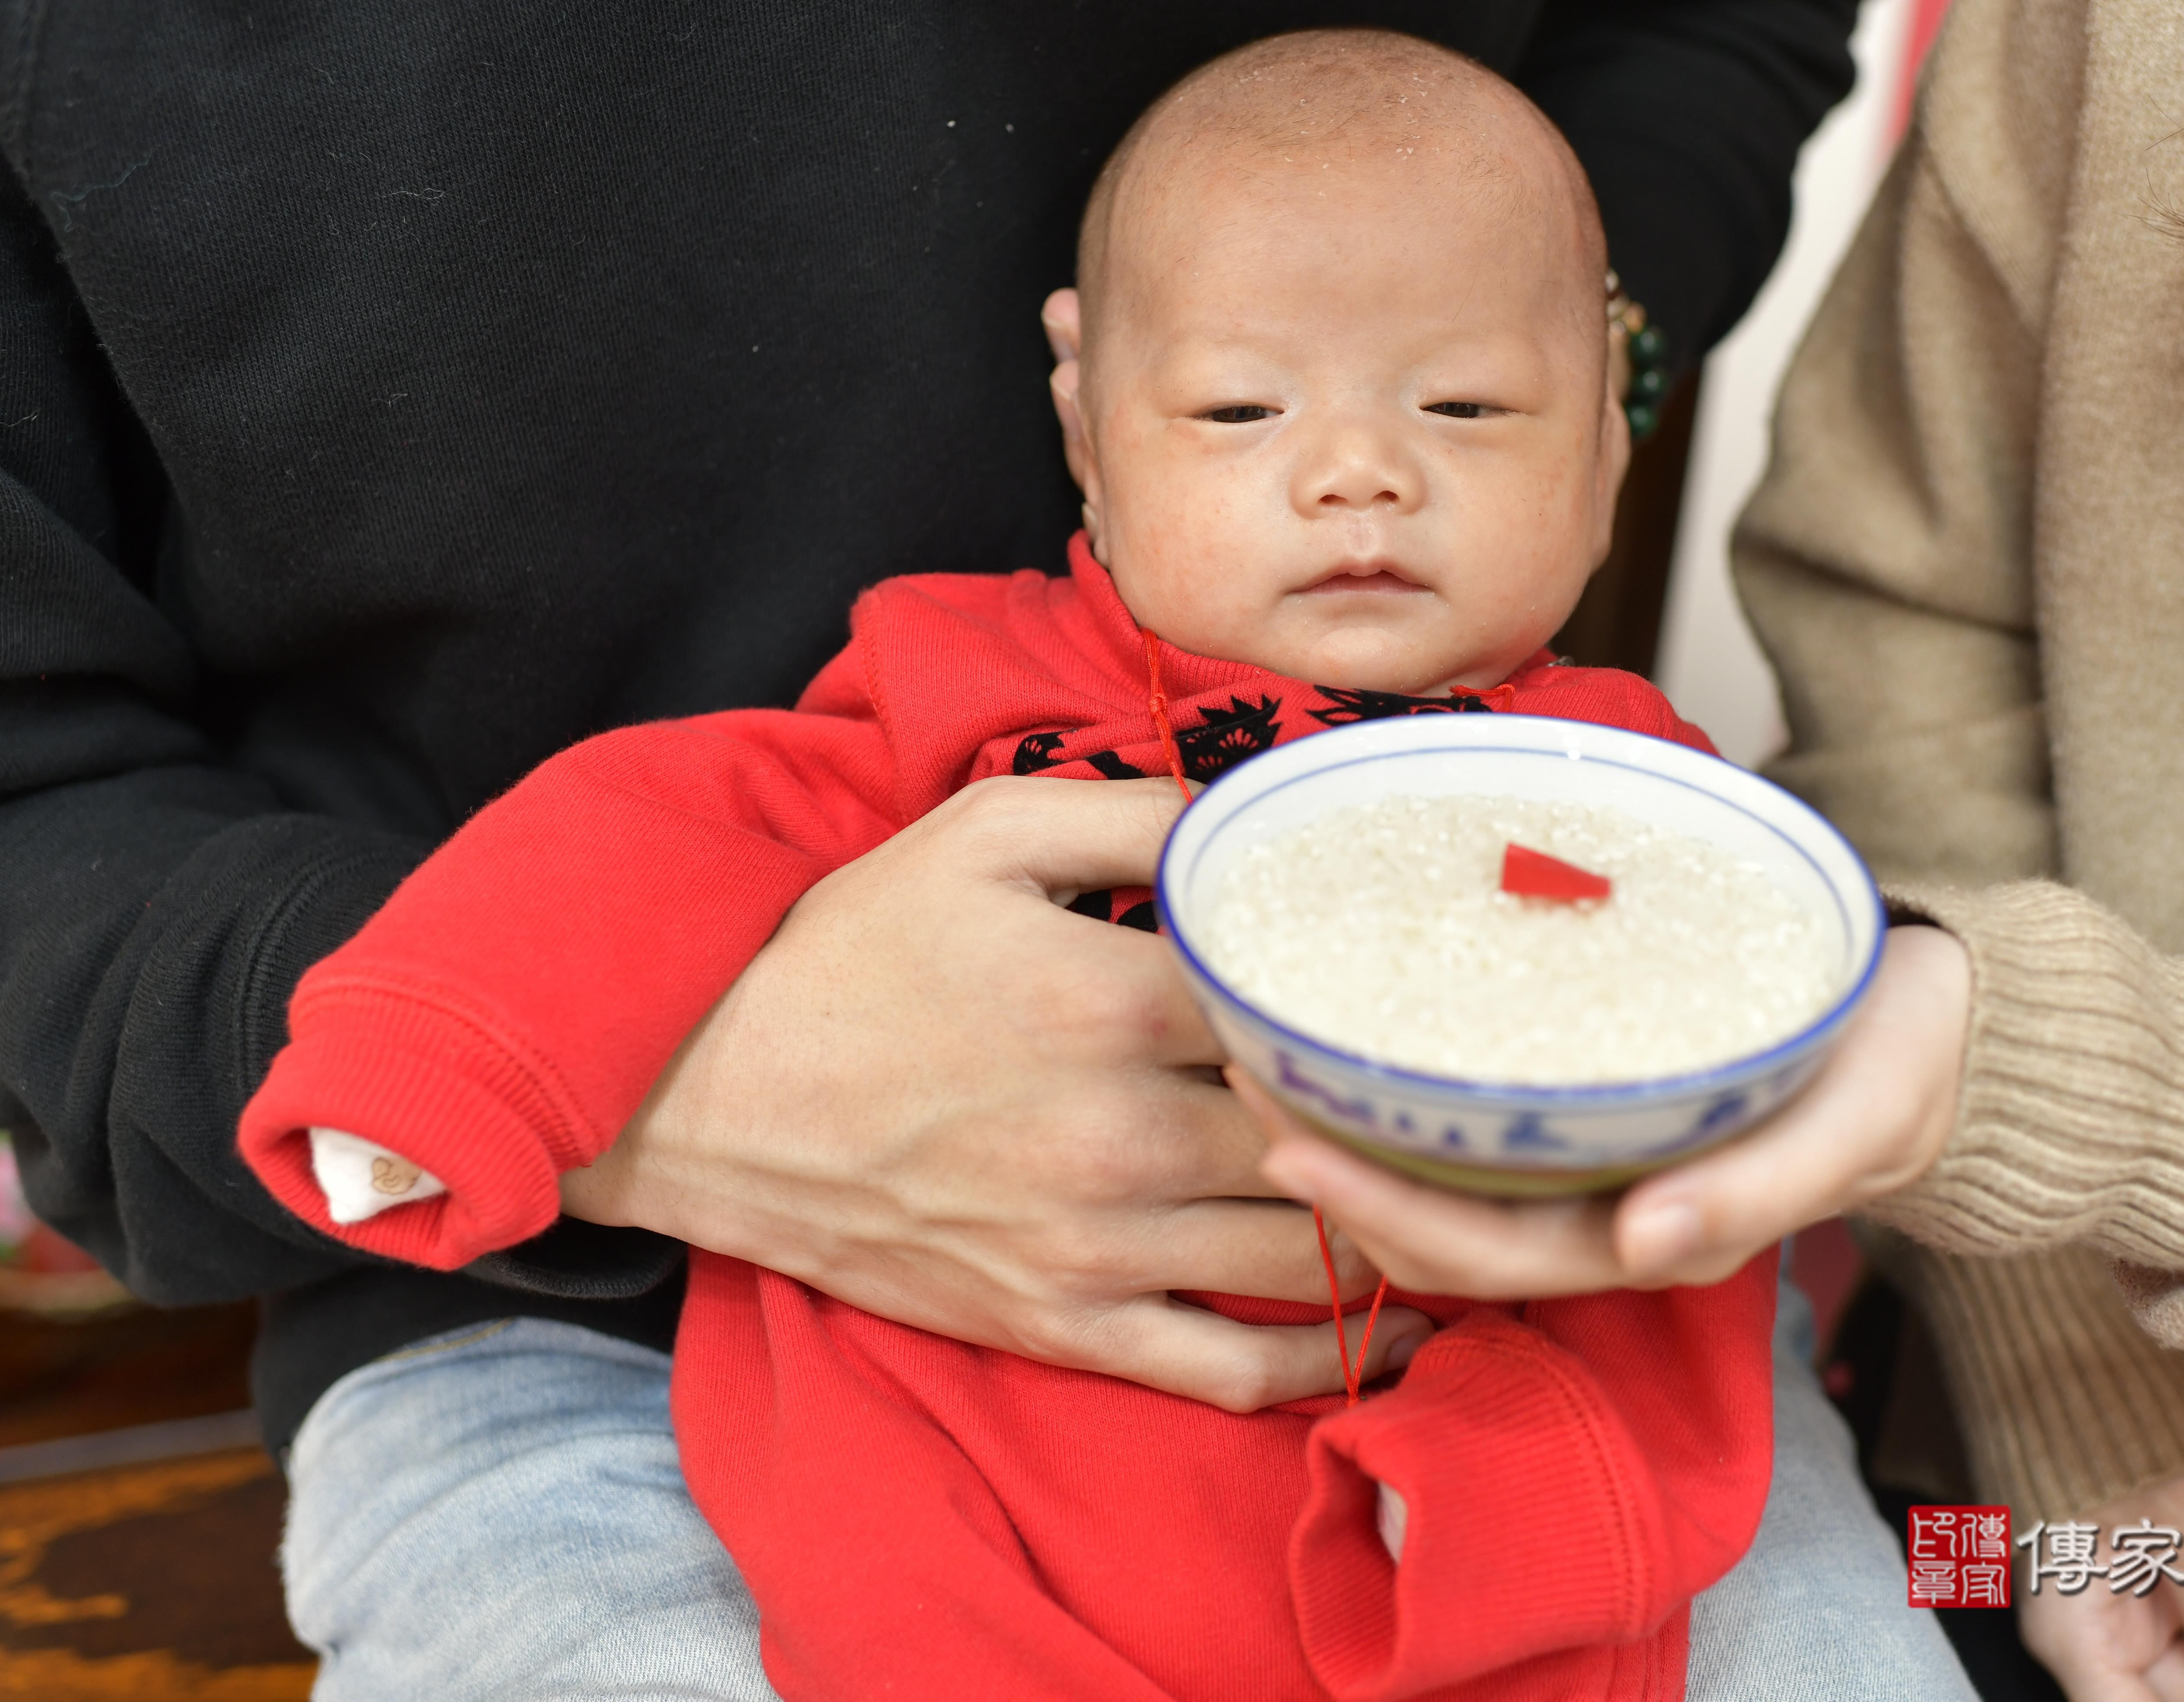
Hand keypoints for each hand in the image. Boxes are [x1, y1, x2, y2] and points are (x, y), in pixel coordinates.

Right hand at [559, 774, 1429, 1411]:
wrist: (701, 1096)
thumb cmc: (847, 955)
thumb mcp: (983, 837)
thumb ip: (1137, 816)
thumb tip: (1259, 812)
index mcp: (1114, 1007)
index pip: (1311, 1011)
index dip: (1391, 999)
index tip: (1443, 991)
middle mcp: (1121, 1140)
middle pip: (1331, 1141)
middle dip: (1416, 1123)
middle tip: (1482, 1099)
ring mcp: (1093, 1250)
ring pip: (1308, 1260)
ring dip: (1402, 1237)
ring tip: (1470, 1204)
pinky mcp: (1061, 1326)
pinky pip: (1229, 1371)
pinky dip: (1328, 1363)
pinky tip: (1399, 1329)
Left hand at [1242, 924, 1972, 1298]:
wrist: (1940, 1028)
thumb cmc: (1898, 1069)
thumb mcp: (1853, 1122)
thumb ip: (1756, 1190)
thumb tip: (1641, 1249)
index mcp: (1656, 1232)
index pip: (1487, 1249)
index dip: (1380, 1208)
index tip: (1289, 1141)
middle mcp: (1609, 1214)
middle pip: (1441, 1224)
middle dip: (1334, 1171)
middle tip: (1242, 1079)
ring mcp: (1598, 1167)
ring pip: (1450, 1179)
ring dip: (1355, 1131)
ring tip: (1266, 1053)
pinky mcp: (1596, 1108)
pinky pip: (1483, 1124)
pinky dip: (1411, 1093)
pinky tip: (1356, 1035)